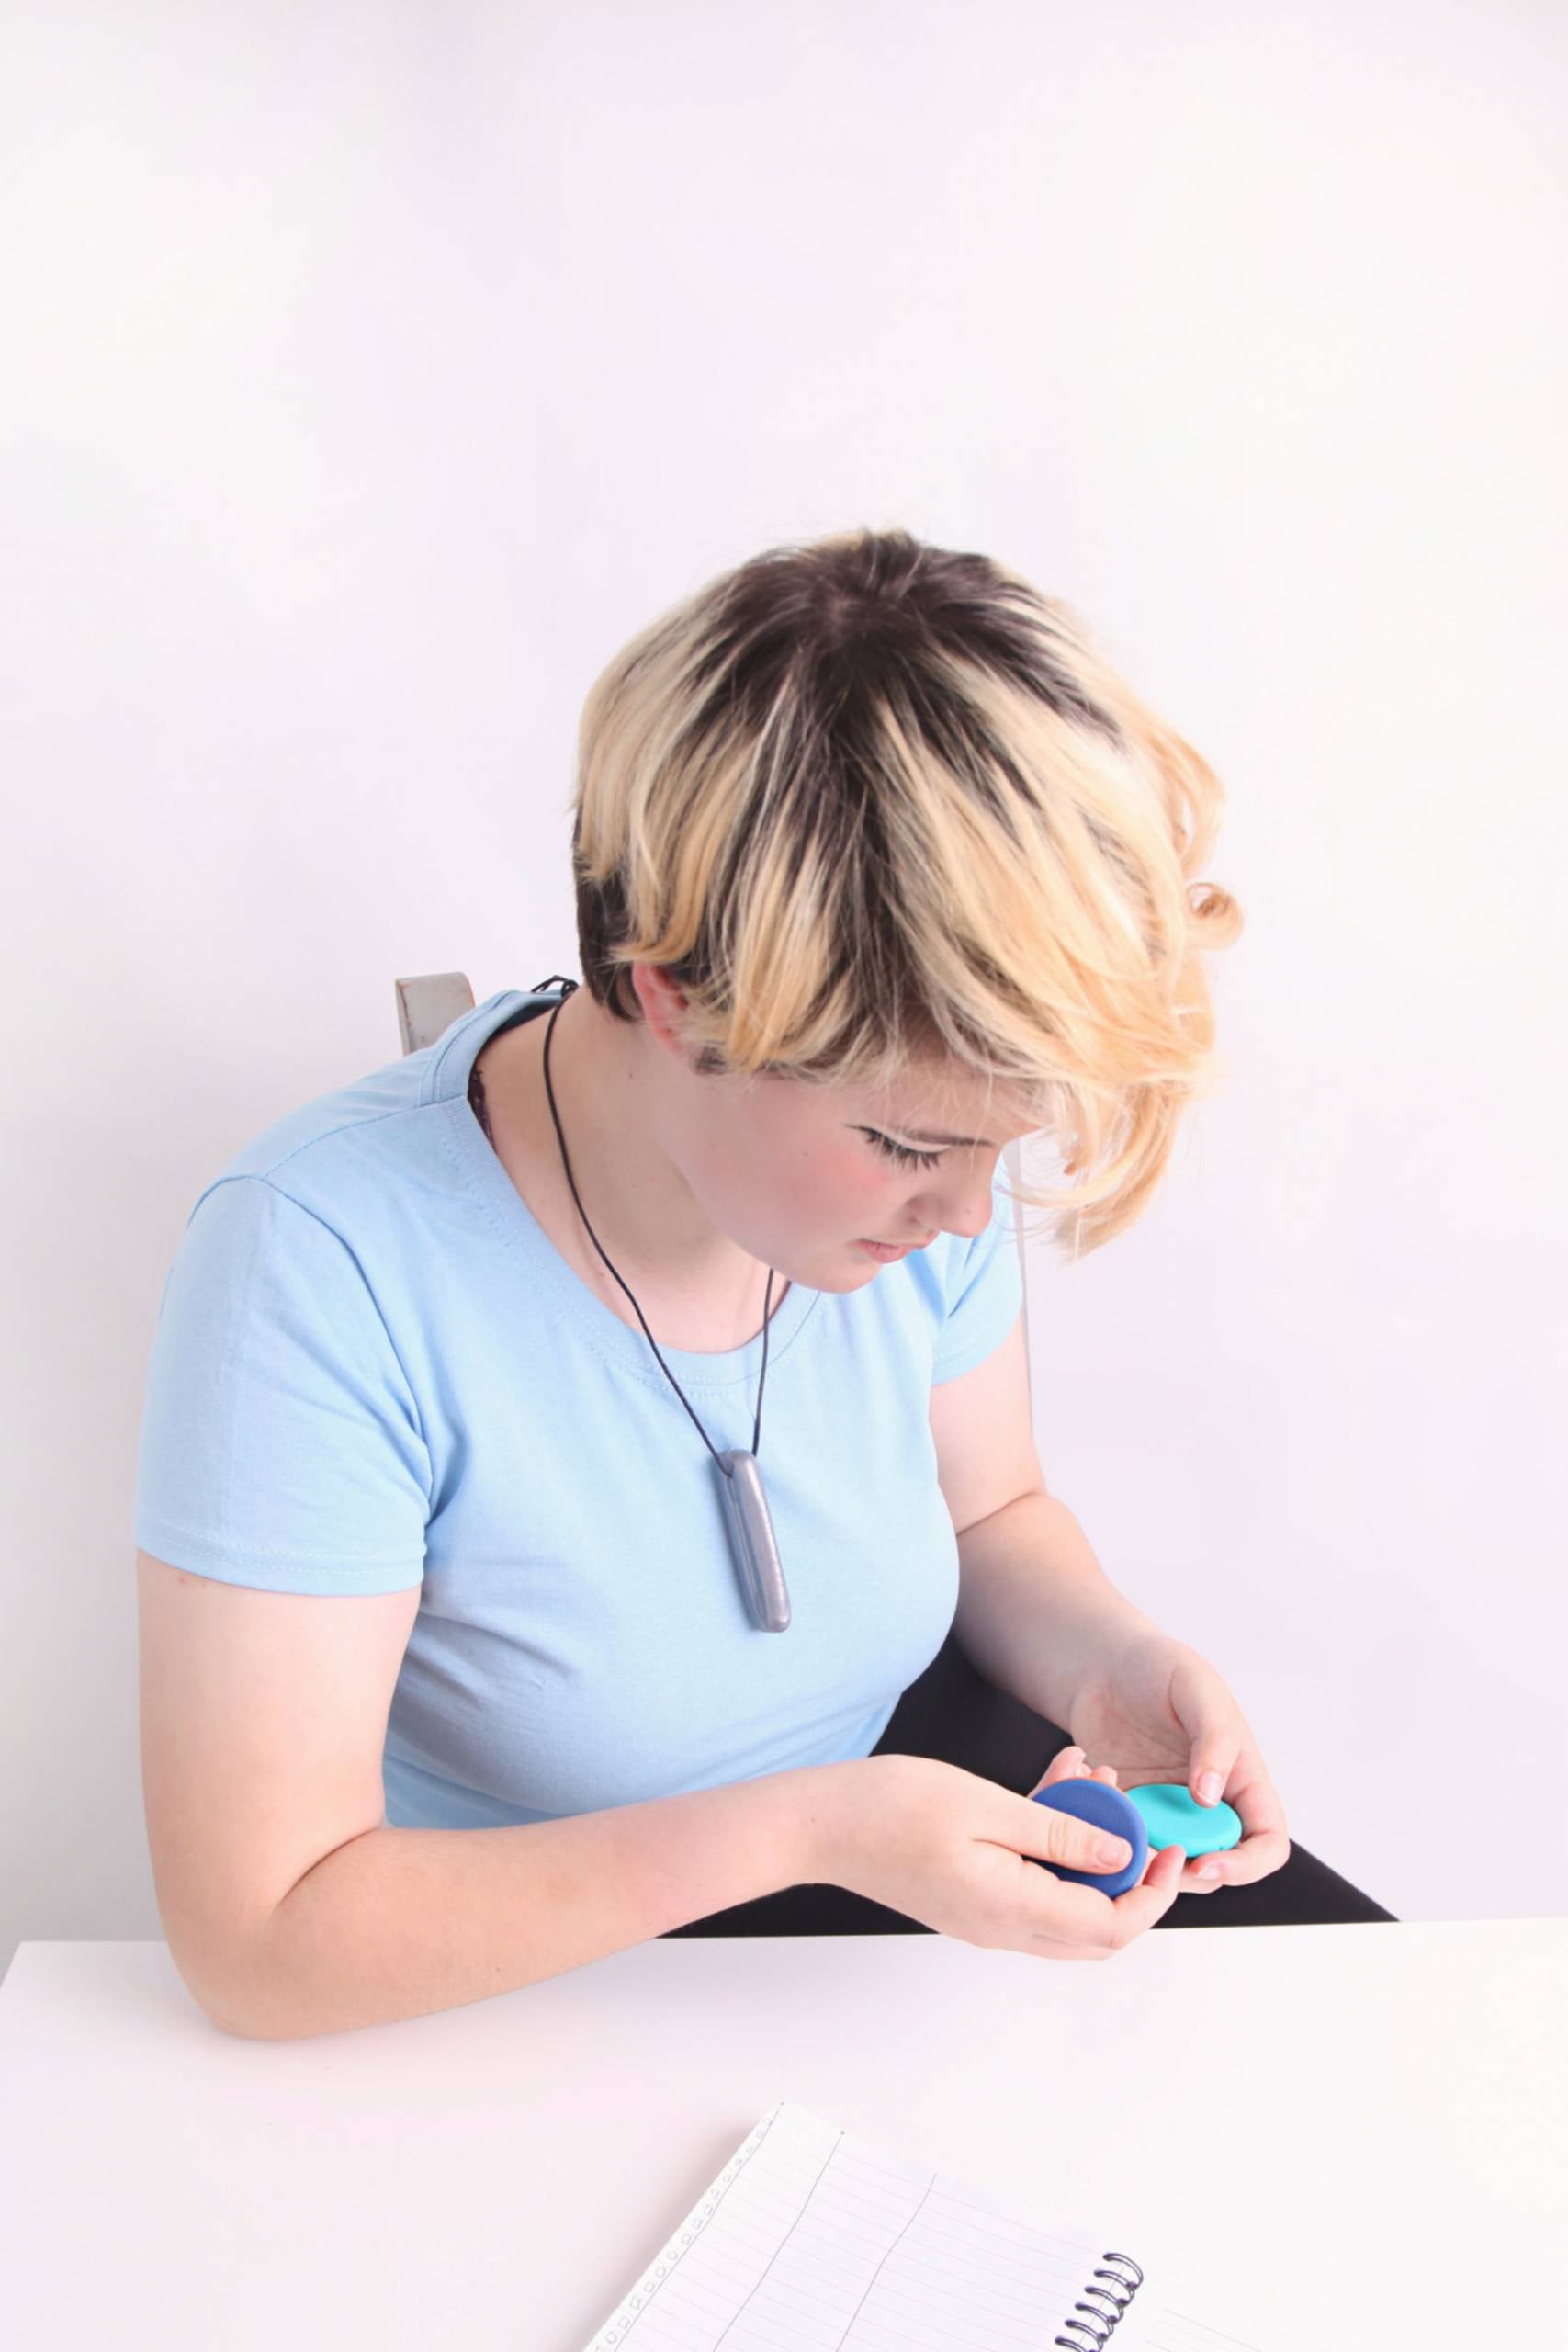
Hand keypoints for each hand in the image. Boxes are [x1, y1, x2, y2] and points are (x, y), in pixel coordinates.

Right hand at [823, 1748, 1188, 1959]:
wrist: (820, 1825)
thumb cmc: (890, 1808)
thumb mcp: (986, 1806)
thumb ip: (1060, 1834)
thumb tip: (1122, 1854)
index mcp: (1012, 1909)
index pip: (1111, 1927)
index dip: (1151, 1893)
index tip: (1166, 1849)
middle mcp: (1003, 1927)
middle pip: (1097, 1928)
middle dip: (1129, 1876)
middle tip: (1138, 1822)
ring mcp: (985, 1918)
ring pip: (1067, 1905)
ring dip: (1090, 1854)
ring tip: (1090, 1785)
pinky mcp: (971, 1900)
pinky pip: (1033, 1887)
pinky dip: (1054, 1849)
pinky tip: (1052, 1789)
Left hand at [1061, 1624, 1290, 1896]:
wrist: (1103, 1665)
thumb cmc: (1161, 1668)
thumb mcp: (1196, 1689)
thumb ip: (1213, 1739)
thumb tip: (1210, 1797)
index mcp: (1242, 1780)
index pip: (1266, 1844)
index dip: (1246, 1866)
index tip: (1207, 1864)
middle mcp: (1209, 1806)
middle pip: (1215, 1867)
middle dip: (1185, 1874)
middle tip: (1149, 1856)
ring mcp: (1166, 1815)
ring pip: (1166, 1866)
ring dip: (1143, 1860)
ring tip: (1115, 1826)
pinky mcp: (1127, 1815)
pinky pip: (1124, 1844)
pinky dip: (1108, 1837)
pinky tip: (1090, 1799)